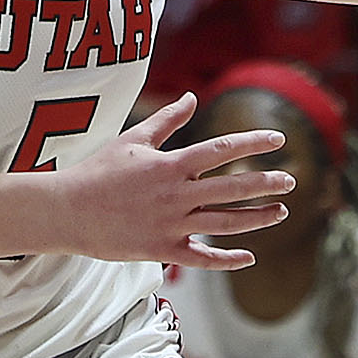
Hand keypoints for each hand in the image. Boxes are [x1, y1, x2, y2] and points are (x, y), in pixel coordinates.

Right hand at [43, 93, 291, 268]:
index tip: (279, 139)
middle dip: (266, 184)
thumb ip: (168, 121)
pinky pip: (202, 258)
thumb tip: (193, 97)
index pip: (221, 150)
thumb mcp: (133, 139)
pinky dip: (227, 260)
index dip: (253, 143)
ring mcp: (170, 225)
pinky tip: (249, 257)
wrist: (66, 212)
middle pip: (232, 189)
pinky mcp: (162, 250)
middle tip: (291, 180)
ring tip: (282, 212)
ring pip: (225, 224)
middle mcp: (175, 196)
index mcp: (170, 165)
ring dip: (257, 219)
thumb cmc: (99, 172)